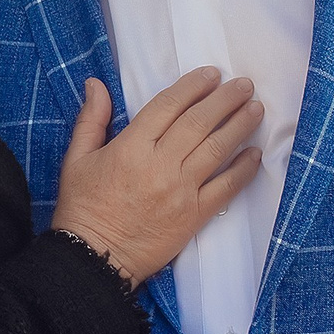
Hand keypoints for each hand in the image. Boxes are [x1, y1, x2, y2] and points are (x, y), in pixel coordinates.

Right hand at [52, 72, 262, 284]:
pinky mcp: (194, 215)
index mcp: (130, 147)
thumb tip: (96, 84)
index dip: (193, 86)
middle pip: (200, 122)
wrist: (94, 258)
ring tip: (255, 109)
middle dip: (225, 99)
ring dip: (240, 125)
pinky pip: (226, 188)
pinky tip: (255, 153)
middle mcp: (160, 164)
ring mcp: (181, 190)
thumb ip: (91, 119)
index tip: (212, 74)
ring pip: (218, 149)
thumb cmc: (82, 208)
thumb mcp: (77, 159)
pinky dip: (244, 169)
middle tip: (243, 85)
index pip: (169, 105)